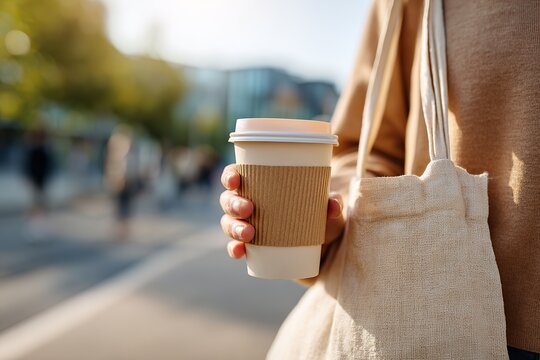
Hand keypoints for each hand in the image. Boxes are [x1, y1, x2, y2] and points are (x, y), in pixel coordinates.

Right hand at [219, 164, 345, 258]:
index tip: (235, 180)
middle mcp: (249, 204)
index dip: (230, 176)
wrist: (324, 252)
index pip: (236, 176)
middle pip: (228, 200)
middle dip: (234, 204)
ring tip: (249, 233)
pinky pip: (236, 248)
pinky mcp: (252, 249)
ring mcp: (248, 227)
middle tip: (249, 209)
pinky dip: (234, 249)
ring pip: (228, 223)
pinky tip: (239, 251)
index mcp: (260, 186)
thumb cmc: (321, 220)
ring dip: (233, 227)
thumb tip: (333, 204)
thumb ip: (332, 204)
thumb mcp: (329, 211)